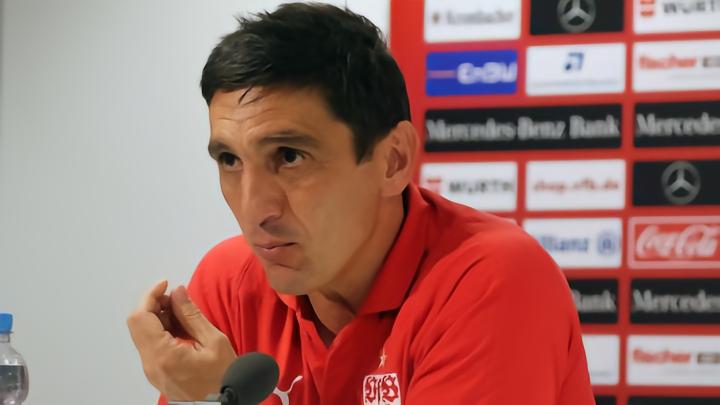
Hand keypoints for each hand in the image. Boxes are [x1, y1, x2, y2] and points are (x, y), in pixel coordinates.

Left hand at [127, 280, 236, 400]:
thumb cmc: (225, 376)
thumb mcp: (214, 342)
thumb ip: (191, 315)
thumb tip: (177, 291)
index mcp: (163, 355)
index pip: (140, 317)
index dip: (150, 295)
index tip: (167, 284)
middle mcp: (151, 363)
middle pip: (138, 324)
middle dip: (154, 305)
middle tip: (178, 299)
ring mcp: (151, 370)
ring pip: (143, 334)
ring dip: (158, 317)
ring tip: (184, 314)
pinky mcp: (157, 372)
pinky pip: (151, 345)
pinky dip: (161, 330)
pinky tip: (182, 328)